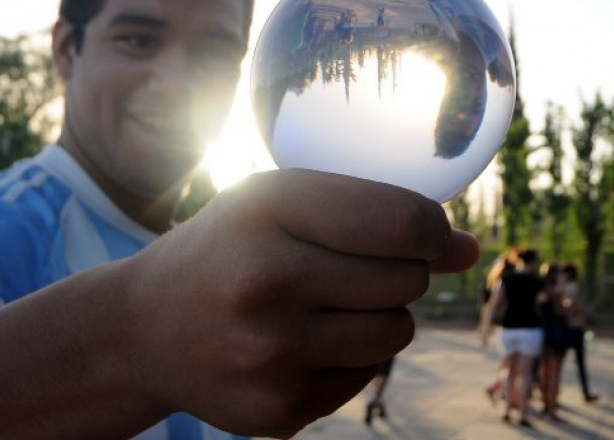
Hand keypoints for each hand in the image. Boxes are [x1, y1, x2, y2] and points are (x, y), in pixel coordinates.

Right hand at [123, 169, 477, 437]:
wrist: (143, 328)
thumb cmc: (224, 248)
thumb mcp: (279, 203)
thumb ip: (372, 212)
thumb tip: (470, 251)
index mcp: (267, 211)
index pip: (404, 224)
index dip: (432, 230)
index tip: (426, 235)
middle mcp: (265, 282)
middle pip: (407, 280)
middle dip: (397, 270)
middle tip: (347, 267)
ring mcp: (270, 355)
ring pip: (397, 332)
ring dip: (378, 315)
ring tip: (320, 304)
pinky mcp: (278, 410)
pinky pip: (368, 375)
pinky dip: (349, 355)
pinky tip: (297, 342)